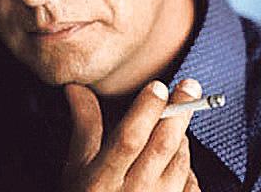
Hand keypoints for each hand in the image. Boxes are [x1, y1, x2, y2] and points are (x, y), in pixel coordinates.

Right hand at [62, 79, 201, 191]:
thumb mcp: (77, 164)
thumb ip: (83, 124)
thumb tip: (76, 87)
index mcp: (103, 178)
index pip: (128, 139)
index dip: (144, 111)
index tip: (158, 86)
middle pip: (162, 147)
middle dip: (178, 113)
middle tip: (189, 87)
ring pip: (180, 161)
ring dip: (181, 135)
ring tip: (175, 118)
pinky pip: (192, 183)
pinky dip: (188, 161)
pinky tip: (178, 150)